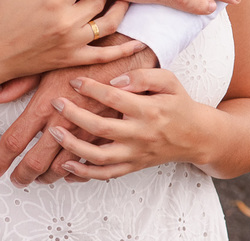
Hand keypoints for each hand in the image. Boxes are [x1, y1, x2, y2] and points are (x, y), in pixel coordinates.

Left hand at [0, 43, 158, 185]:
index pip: (16, 139)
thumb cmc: (87, 53)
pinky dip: (78, 173)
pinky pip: (90, 165)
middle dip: (23, 174)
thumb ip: (20, 82)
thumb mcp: (50, 62)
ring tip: (39, 179)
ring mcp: (87, 133)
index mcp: (47, 104)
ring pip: (63, 167)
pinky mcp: (107, 136)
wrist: (130, 54)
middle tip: (14, 181)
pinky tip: (69, 173)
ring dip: (48, 176)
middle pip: (37, 160)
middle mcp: (66, 123)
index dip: (1, 158)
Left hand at [49, 69, 205, 179]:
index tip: (74, 81)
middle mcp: (141, 135)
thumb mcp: (169, 81)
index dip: (92, 89)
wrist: (196, 136)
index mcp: (149, 110)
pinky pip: (106, 174)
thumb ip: (143, 76)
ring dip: (73, 146)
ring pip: (100, 156)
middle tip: (56, 102)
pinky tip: (65, 165)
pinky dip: (84, 173)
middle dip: (74, 115)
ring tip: (53, 133)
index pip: (115, 98)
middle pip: (101, 128)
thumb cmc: (178, 104)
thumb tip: (116, 81)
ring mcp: (135, 154)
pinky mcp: (132, 166)